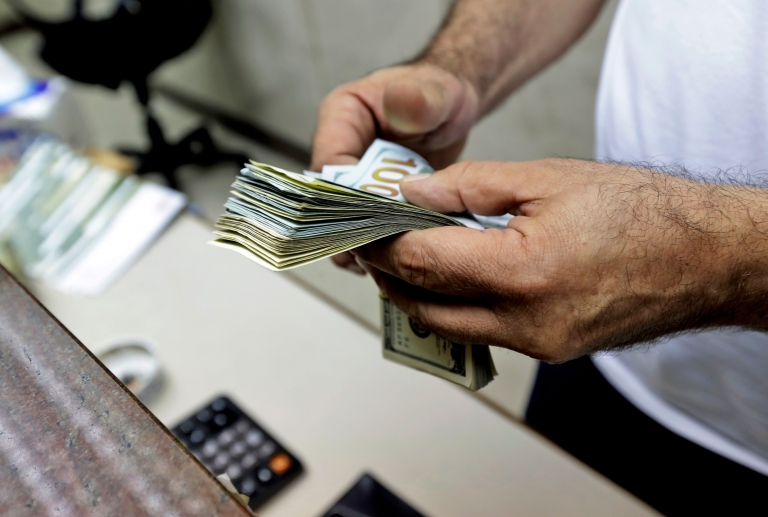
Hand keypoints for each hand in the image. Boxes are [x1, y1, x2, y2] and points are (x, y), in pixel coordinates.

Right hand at [311, 64, 479, 271]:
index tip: (376, 222)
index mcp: (340, 118)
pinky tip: (397, 256)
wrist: (452, 106)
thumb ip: (418, 100)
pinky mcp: (369, 194)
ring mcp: (352, 176)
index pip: (329, 167)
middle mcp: (338, 149)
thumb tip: (401, 101)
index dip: (347, 199)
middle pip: (332, 199)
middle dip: (354, 228)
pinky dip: (379, 243)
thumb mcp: (435, 94)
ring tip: (384, 266)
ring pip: (345, 218)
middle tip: (376, 257)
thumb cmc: (438, 93)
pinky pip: (365, 224)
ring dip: (364, 242)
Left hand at [352, 159, 757, 361]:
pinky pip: (483, 334)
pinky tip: (457, 278)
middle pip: (424, 306)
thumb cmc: (639, 211)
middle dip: (390, 276)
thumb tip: (411, 194)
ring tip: (411, 258)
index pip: (422, 262)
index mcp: (523, 272)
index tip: (365, 225)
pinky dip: (458, 307)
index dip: (384, 242)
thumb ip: (468, 186)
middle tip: (377, 245)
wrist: (703, 257)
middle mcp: (526, 322)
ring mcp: (539, 345)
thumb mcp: (546, 178)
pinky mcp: (549, 352)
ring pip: (449, 327)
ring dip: (419, 296)